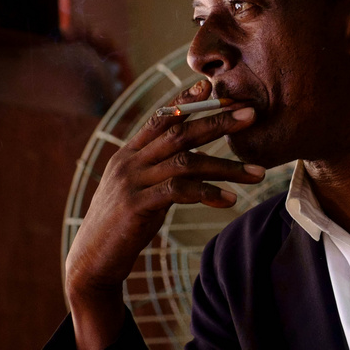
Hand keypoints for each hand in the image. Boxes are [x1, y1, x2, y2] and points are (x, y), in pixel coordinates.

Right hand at [65, 80, 263, 349]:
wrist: (92, 261)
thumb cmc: (120, 228)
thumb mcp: (137, 192)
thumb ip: (157, 172)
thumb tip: (187, 161)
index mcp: (128, 154)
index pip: (160, 118)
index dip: (186, 101)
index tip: (212, 88)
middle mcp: (129, 161)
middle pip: (179, 131)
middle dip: (218, 121)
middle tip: (251, 114)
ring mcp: (131, 181)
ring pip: (186, 161)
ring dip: (226, 166)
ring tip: (258, 173)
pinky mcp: (137, 205)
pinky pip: (179, 191)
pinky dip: (208, 192)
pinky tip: (230, 199)